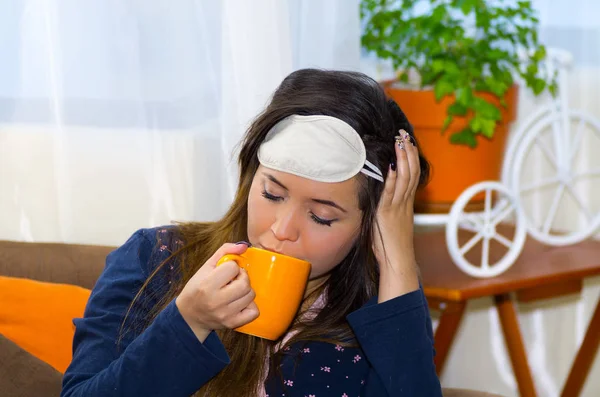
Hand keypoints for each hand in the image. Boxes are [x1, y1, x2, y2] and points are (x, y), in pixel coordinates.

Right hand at [176, 243, 258, 341]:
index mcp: (207, 285)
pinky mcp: (232, 324)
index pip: (233, 268)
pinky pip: (254, 312)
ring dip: (246, 290)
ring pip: (250, 296)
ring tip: (236, 290)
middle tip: (234, 279)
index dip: (231, 267)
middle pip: (245, 284)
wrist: (189, 315)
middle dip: (243, 277)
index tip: (225, 271)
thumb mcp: (206, 267)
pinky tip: (241, 303)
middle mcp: (216, 301)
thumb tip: (244, 245)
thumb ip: (225, 251)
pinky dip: (250, 306)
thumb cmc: (198, 287)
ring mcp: (225, 314)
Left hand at [373, 130, 420, 301]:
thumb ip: (385, 205)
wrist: (398, 262)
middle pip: (411, 171)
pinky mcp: (388, 214)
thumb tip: (376, 192)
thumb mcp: (388, 219)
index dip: (411, 156)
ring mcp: (398, 207)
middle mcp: (404, 202)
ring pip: (405, 178)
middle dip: (408, 151)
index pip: (412, 173)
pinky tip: (391, 166)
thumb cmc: (390, 244)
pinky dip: (392, 179)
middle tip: (403, 134)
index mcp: (406, 202)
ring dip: (402, 159)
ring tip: (399, 142)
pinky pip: (392, 194)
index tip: (407, 140)